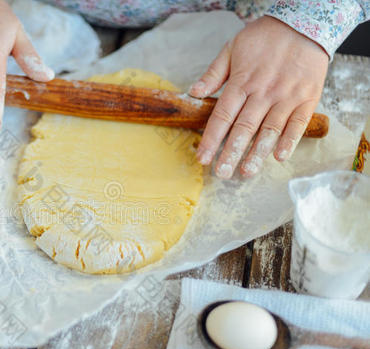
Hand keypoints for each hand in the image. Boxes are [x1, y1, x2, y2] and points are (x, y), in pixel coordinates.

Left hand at [189, 16, 328, 177]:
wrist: (305, 24)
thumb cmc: (265, 38)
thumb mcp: (232, 48)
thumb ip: (213, 73)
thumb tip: (193, 92)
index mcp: (242, 82)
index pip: (222, 116)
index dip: (211, 139)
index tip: (202, 158)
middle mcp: (263, 92)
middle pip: (244, 128)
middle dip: (231, 153)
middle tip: (222, 173)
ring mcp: (286, 96)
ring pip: (269, 130)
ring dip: (257, 153)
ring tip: (246, 172)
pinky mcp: (307, 98)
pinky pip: (297, 123)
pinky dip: (289, 141)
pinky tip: (279, 157)